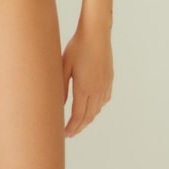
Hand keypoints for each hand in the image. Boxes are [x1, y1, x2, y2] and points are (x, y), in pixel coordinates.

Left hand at [62, 21, 113, 136]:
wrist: (96, 34)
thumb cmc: (77, 47)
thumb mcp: (64, 66)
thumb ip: (62, 87)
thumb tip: (59, 104)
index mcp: (84, 88)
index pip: (78, 116)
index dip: (72, 127)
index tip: (65, 134)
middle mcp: (97, 90)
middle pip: (88, 116)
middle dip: (79, 127)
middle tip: (70, 133)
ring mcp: (105, 85)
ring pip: (97, 110)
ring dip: (88, 119)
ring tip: (79, 123)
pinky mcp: (109, 79)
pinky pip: (104, 100)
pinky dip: (97, 108)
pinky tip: (92, 107)